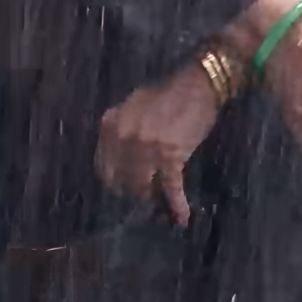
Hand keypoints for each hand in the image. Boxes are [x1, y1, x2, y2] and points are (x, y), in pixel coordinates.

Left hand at [96, 60, 221, 225]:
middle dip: (134, 192)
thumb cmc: (167, 95)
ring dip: (152, 198)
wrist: (198, 85)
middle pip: (121, 180)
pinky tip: (182, 216)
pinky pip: (171, 186)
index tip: (125, 188)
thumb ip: (121, 131)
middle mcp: (122, 137)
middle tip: (146, 198)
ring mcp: (144, 147)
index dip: (115, 181)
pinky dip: (177, 203)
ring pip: (142, 186)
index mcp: (110, 124)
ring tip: (161, 205)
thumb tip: (120, 160)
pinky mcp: (169, 155)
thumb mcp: (132, 108)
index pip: (103, 167)